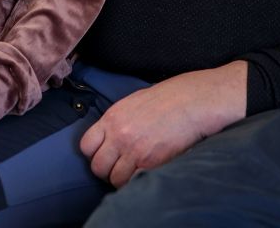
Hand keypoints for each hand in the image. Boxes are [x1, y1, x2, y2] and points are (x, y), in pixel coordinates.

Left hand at [78, 61, 247, 187]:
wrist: (193, 101)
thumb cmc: (169, 98)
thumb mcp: (135, 102)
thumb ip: (119, 120)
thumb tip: (112, 134)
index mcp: (113, 117)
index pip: (86, 146)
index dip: (94, 153)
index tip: (104, 154)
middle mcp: (119, 135)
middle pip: (97, 167)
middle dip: (107, 170)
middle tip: (119, 167)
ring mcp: (134, 150)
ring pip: (115, 179)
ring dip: (122, 178)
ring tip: (134, 172)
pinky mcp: (151, 162)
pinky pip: (134, 182)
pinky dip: (138, 181)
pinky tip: (146, 172)